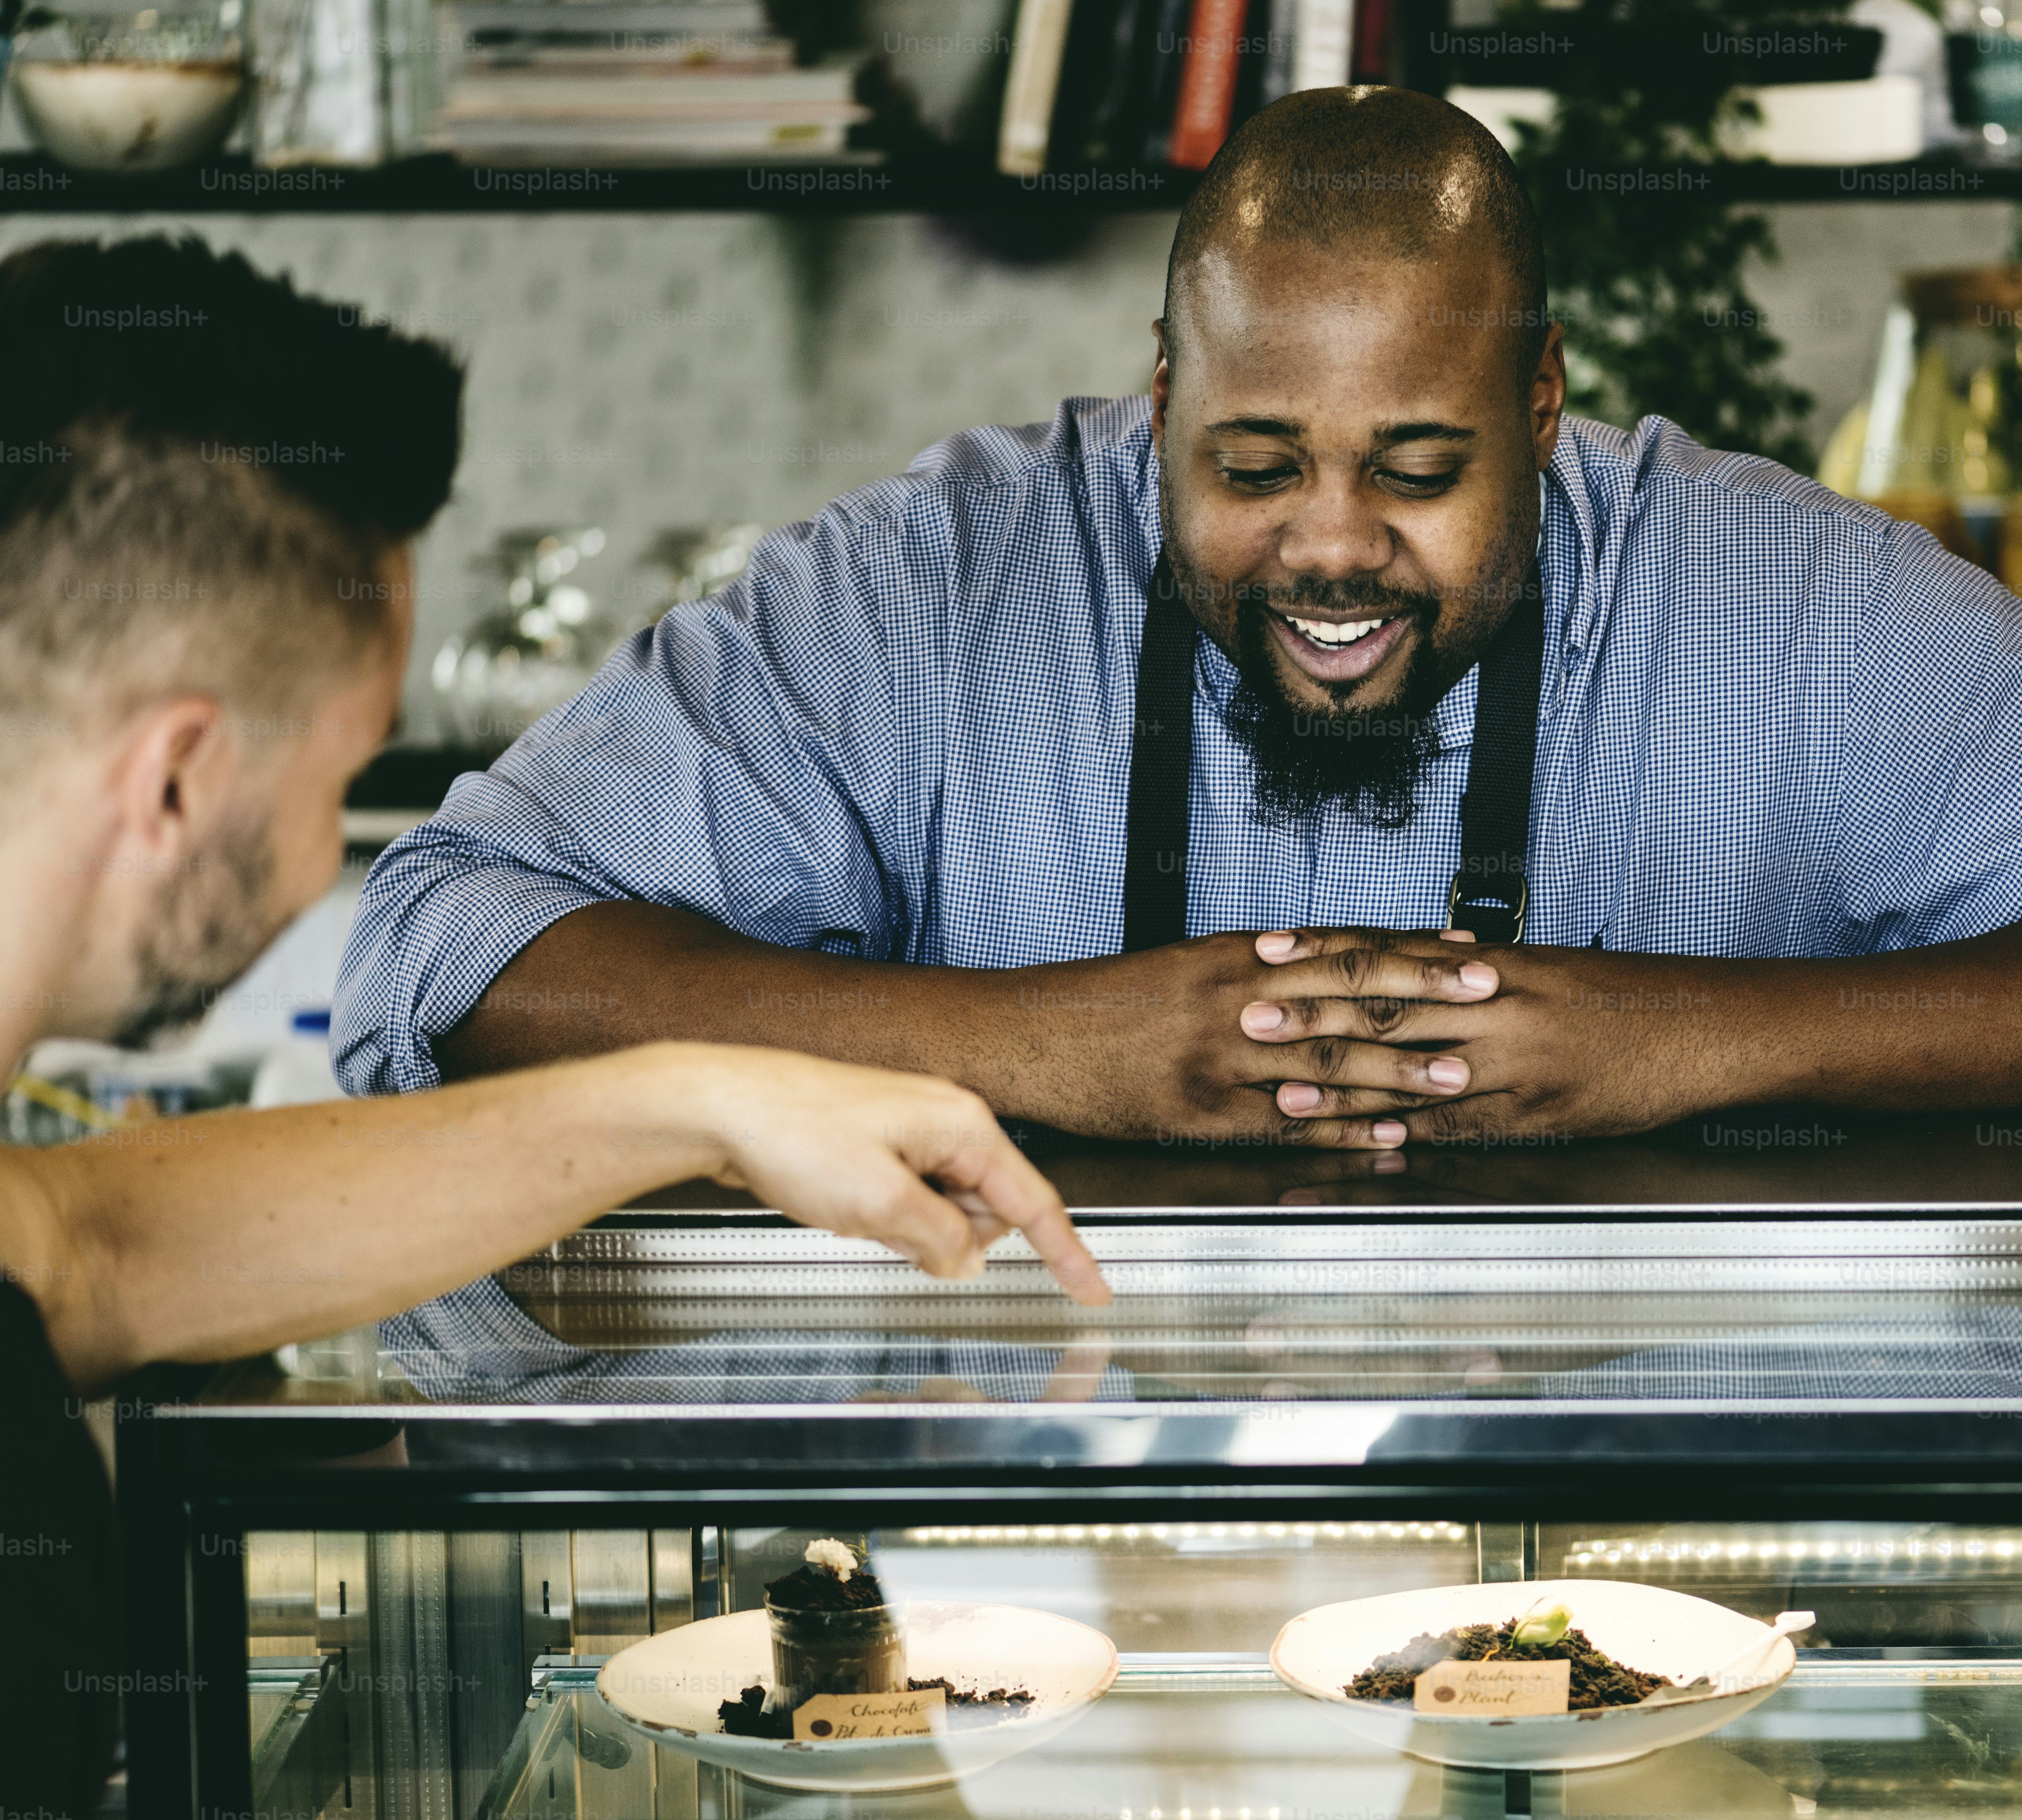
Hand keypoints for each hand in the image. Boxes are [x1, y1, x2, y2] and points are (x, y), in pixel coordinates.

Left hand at [690, 1049, 1110, 1303]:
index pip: (1034, 1200)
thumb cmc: (793, 1132)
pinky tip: (847, 1204)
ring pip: (945, 1209)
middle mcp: (945, 1120)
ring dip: (913, 1229)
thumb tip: (967, 1262)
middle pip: (987, 1209)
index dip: (1067, 1253)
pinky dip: (888, 1217)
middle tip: (893, 1228)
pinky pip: (908, 1199)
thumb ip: (940, 1240)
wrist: (722, 1106)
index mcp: (962, 1123)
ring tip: (859, 1209)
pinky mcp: (878, 1143)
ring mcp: (910, 1130)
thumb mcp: (880, 1204)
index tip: (1094, 1290)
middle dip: (955, 1239)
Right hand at [1008, 929, 1499, 1147]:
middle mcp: (1234, 998)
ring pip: (1324, 1062)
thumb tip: (1315, 957)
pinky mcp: (1198, 1113)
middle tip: (1491, 999)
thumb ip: (1252, 966)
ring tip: (1460, 1077)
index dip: (1409, 950)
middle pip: (1345, 997)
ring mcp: (1217, 1058)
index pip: (1340, 949)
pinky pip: (1282, 1125)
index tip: (1467, 949)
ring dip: (1396, 1071)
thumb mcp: (1182, 966)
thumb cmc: (1106, 1003)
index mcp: (1235, 958)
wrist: (1032, 1034)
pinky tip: (1386, 1139)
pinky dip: (1340, 1133)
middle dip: (1425, 999)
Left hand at [1244, 932, 1737, 1143]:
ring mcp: (1515, 1062)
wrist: (1703, 1025)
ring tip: (1284, 1093)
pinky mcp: (1538, 1112)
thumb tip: (1416, 956)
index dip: (1322, 951)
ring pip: (1415, 1073)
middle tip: (1249, 1018)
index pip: (1387, 952)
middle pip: (1387, 1008)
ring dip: (1346, 1088)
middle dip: (1312, 1016)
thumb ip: (1471, 969)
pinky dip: (1416, 1136)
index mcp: (1489, 965)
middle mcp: (1494, 1005)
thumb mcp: (1540, 968)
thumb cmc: (1617, 997)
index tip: (1266, 949)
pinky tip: (1372, 1145)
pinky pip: (1465, 1127)